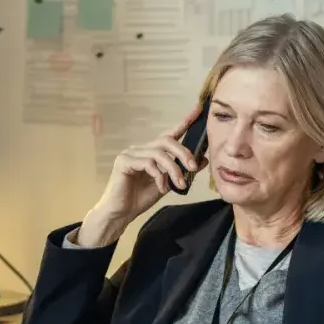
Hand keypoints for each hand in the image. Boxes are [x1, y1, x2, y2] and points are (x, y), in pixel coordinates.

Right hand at [78, 105, 208, 246]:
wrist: (120, 213)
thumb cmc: (140, 198)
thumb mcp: (168, 184)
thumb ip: (181, 171)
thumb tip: (202, 160)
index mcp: (151, 152)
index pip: (170, 134)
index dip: (184, 121)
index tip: (198, 110)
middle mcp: (141, 149)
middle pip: (166, 140)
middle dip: (183, 152)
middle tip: (192, 167)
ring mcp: (130, 154)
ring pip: (158, 153)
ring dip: (173, 169)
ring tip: (179, 184)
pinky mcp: (123, 162)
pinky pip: (147, 163)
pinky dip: (159, 176)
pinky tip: (161, 188)